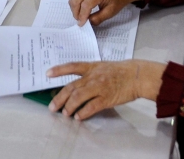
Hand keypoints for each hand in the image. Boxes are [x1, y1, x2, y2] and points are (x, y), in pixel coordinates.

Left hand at [47, 60, 165, 119]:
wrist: (136, 75)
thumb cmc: (120, 71)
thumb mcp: (102, 66)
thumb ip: (89, 73)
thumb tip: (76, 84)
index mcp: (91, 67)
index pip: (72, 66)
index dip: (59, 70)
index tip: (47, 74)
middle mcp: (93, 76)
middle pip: (71, 87)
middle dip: (60, 98)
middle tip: (52, 107)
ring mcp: (99, 87)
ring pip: (79, 97)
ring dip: (69, 107)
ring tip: (65, 113)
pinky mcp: (107, 98)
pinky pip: (92, 106)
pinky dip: (83, 112)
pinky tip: (78, 117)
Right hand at [67, 0, 142, 26]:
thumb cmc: (116, 2)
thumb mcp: (109, 13)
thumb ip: (97, 18)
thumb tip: (86, 22)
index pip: (86, 4)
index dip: (82, 16)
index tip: (82, 24)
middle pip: (76, 0)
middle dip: (76, 13)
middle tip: (80, 21)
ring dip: (75, 10)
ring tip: (81, 17)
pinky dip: (76, 6)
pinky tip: (82, 11)